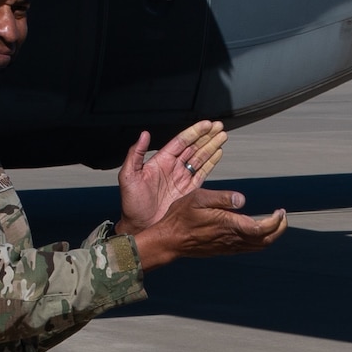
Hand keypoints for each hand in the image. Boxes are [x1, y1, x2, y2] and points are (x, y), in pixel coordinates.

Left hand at [117, 120, 226, 236]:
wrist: (141, 226)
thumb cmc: (131, 203)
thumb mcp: (128, 176)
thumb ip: (135, 154)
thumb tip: (144, 134)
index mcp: (161, 161)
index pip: (181, 142)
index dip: (194, 132)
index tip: (206, 124)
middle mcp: (174, 167)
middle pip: (194, 147)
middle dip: (207, 136)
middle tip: (219, 126)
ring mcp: (183, 179)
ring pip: (201, 158)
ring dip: (212, 146)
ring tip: (223, 136)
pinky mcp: (190, 191)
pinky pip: (203, 174)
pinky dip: (211, 163)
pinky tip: (218, 153)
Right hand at [131, 188, 285, 269]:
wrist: (170, 240)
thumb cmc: (181, 216)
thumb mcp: (198, 198)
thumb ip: (221, 198)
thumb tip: (242, 200)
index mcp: (228, 225)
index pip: (260, 228)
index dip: (275, 222)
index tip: (280, 211)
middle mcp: (232, 239)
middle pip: (265, 240)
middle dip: (279, 229)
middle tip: (282, 216)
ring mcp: (229, 247)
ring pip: (258, 246)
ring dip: (271, 235)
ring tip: (275, 221)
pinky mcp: (225, 250)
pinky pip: (249, 249)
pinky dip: (260, 241)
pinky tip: (257, 230)